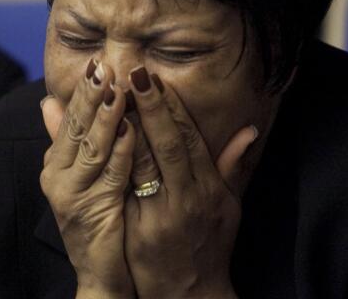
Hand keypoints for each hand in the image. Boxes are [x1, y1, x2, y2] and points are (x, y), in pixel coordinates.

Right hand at [41, 61, 136, 298]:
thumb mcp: (80, 175)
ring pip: (91, 147)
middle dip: (90, 95)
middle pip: (75, 127)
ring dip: (105, 117)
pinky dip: (119, 151)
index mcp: (56, 163)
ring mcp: (70, 194)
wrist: (100, 273)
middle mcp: (56, 175)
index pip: (69, 118)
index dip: (82, 91)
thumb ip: (68, 139)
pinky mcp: (91, 210)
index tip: (97, 61)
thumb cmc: (96, 220)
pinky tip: (129, 130)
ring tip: (118, 90)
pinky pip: (108, 175)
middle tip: (104, 65)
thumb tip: (47, 102)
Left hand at [123, 67, 255, 298]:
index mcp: (209, 189)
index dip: (172, 107)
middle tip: (132, 72)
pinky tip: (98, 138)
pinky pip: (121, 189)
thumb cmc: (209, 244)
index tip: (155, 77)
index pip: (189, 138)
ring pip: (141, 165)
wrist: (189, 295)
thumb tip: (250, 128)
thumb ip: (232, 166)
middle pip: (167, 145)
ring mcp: (161, 216)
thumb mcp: (229, 206)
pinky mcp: (137, 231)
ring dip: (125, 129)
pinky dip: (111, 162)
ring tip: (109, 96)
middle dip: (149, 108)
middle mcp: (187, 200)